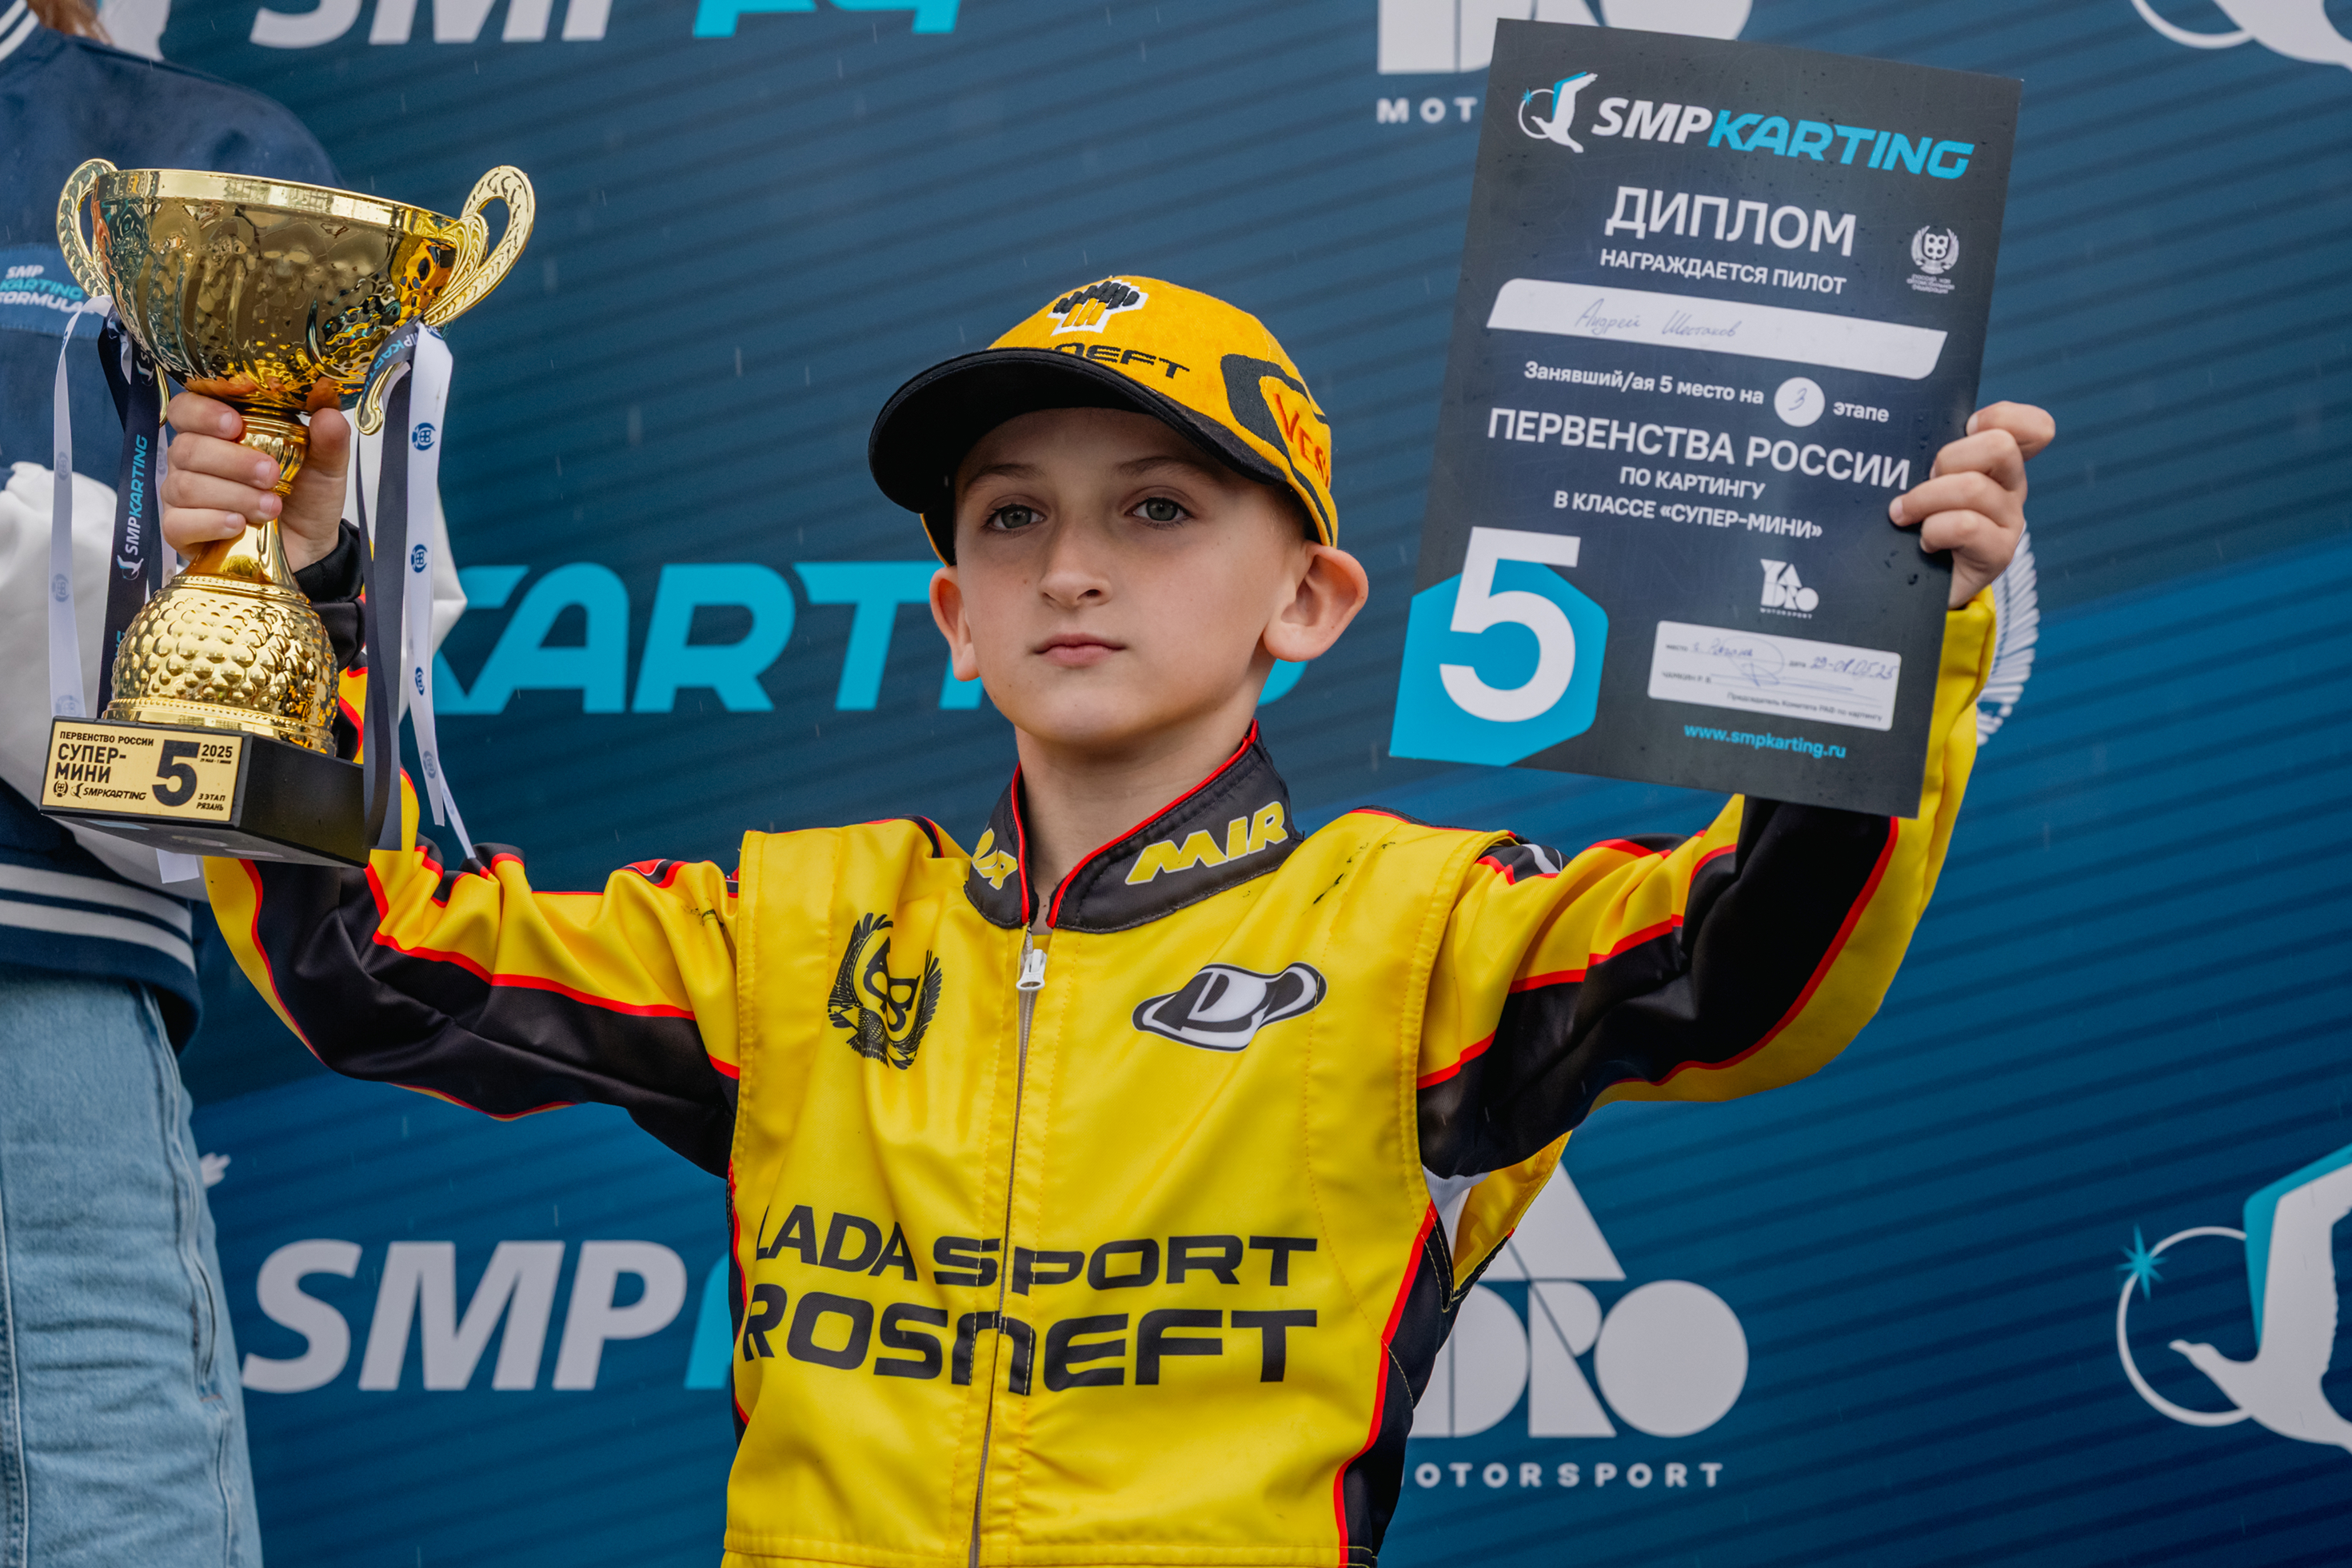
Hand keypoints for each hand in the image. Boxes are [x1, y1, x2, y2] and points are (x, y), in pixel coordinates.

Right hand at [160, 392, 347, 573]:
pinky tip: (238, 524)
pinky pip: (178, 523)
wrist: (310, 545)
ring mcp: (181, 496)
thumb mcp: (325, 467)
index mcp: (217, 433)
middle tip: (271, 475)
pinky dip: (210, 522)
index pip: (185, 409)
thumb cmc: (306, 497)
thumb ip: (328, 439)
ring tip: (271, 507)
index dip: (202, 413)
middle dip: (232, 461)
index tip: (235, 424)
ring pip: (185, 486)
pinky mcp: (181, 531)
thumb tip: (329, 413)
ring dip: (233, 495)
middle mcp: (192, 461)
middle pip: (187, 448)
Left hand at [1888, 401, 2053, 608]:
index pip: (2033, 427)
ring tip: (1904, 515)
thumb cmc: (1911, 525)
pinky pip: (1965, 526)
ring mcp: (2009, 521)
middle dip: (1949, 457)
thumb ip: (1924, 451)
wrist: (1912, 586)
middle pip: (1999, 446)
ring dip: (1924, 499)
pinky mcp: (1998, 553)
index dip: (2002, 417)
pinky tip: (1924, 543)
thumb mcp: (1918, 480)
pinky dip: (1934, 531)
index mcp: (1997, 464)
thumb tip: (1899, 424)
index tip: (1967, 427)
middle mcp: (2011, 488)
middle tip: (1924, 480)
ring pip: (1972, 487)